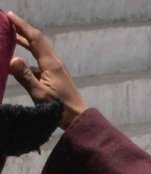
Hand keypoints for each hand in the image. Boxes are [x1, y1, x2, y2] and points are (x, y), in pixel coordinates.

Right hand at [7, 12, 86, 128]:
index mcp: (51, 64)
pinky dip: (29, 57)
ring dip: (26, 42)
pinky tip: (20, 62)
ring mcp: (56, 69)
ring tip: (11, 36)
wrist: (78, 118)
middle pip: (38, 41)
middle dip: (23, 29)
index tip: (10, 16)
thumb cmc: (59, 108)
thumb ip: (25, 76)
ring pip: (39, 51)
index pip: (35, 39)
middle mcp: (55, 63)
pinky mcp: (56, 77)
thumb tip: (13, 59)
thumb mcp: (39, 93)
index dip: (22, 26)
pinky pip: (40, 62)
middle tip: (8, 21)